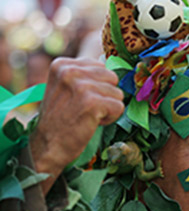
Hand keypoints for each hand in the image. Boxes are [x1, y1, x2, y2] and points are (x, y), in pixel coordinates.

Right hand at [29, 57, 123, 193]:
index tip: (79, 99)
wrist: (47, 145)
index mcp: (62, 64)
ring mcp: (81, 86)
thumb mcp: (66, 87)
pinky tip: (92, 122)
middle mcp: (70, 71)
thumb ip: (85, 75)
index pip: (102, 67)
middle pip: (112, 78)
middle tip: (85, 109)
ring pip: (118, 93)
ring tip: (87, 115)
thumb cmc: (61, 119)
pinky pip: (119, 107)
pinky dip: (110, 118)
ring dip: (107, 108)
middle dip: (105, 96)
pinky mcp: (92, 102)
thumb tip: (114, 70)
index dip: (97, 86)